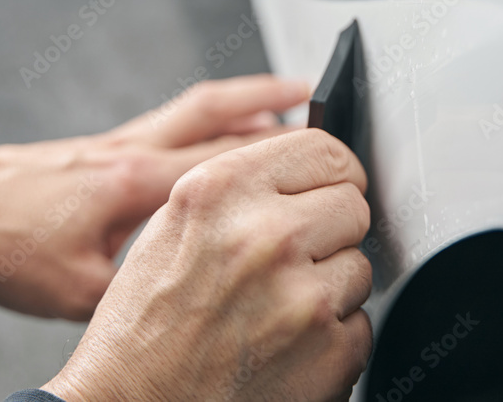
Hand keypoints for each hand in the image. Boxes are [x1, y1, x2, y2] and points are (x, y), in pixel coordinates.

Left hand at [0, 74, 308, 318]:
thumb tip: (183, 301)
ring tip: (288, 96)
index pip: (226, 163)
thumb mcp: (72, 291)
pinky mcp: (109, 147)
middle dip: (277, 106)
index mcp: (137, 184)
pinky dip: (212, 115)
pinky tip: (221, 132)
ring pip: (200, 106)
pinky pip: (176, 119)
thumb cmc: (0, 240)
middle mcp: (136, 151)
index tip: (320, 162)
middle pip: (221, 113)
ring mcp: (123, 142)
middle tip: (320, 105)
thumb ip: (135, 292)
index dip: (281, 161)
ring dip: (248, 97)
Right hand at [42, 128, 373, 401]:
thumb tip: (298, 169)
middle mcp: (266, 237)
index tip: (331, 184)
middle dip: (330, 228)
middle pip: (353, 205)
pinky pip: (360, 323)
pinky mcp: (330, 352)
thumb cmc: (142, 327)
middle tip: (290, 258)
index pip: (325, 150)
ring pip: (360, 265)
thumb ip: (239, 185)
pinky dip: (332, 336)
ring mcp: (304, 297)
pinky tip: (284, 343)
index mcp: (222, 191)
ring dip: (329, 285)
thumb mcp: (172, 224)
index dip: (332, 171)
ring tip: (274, 307)